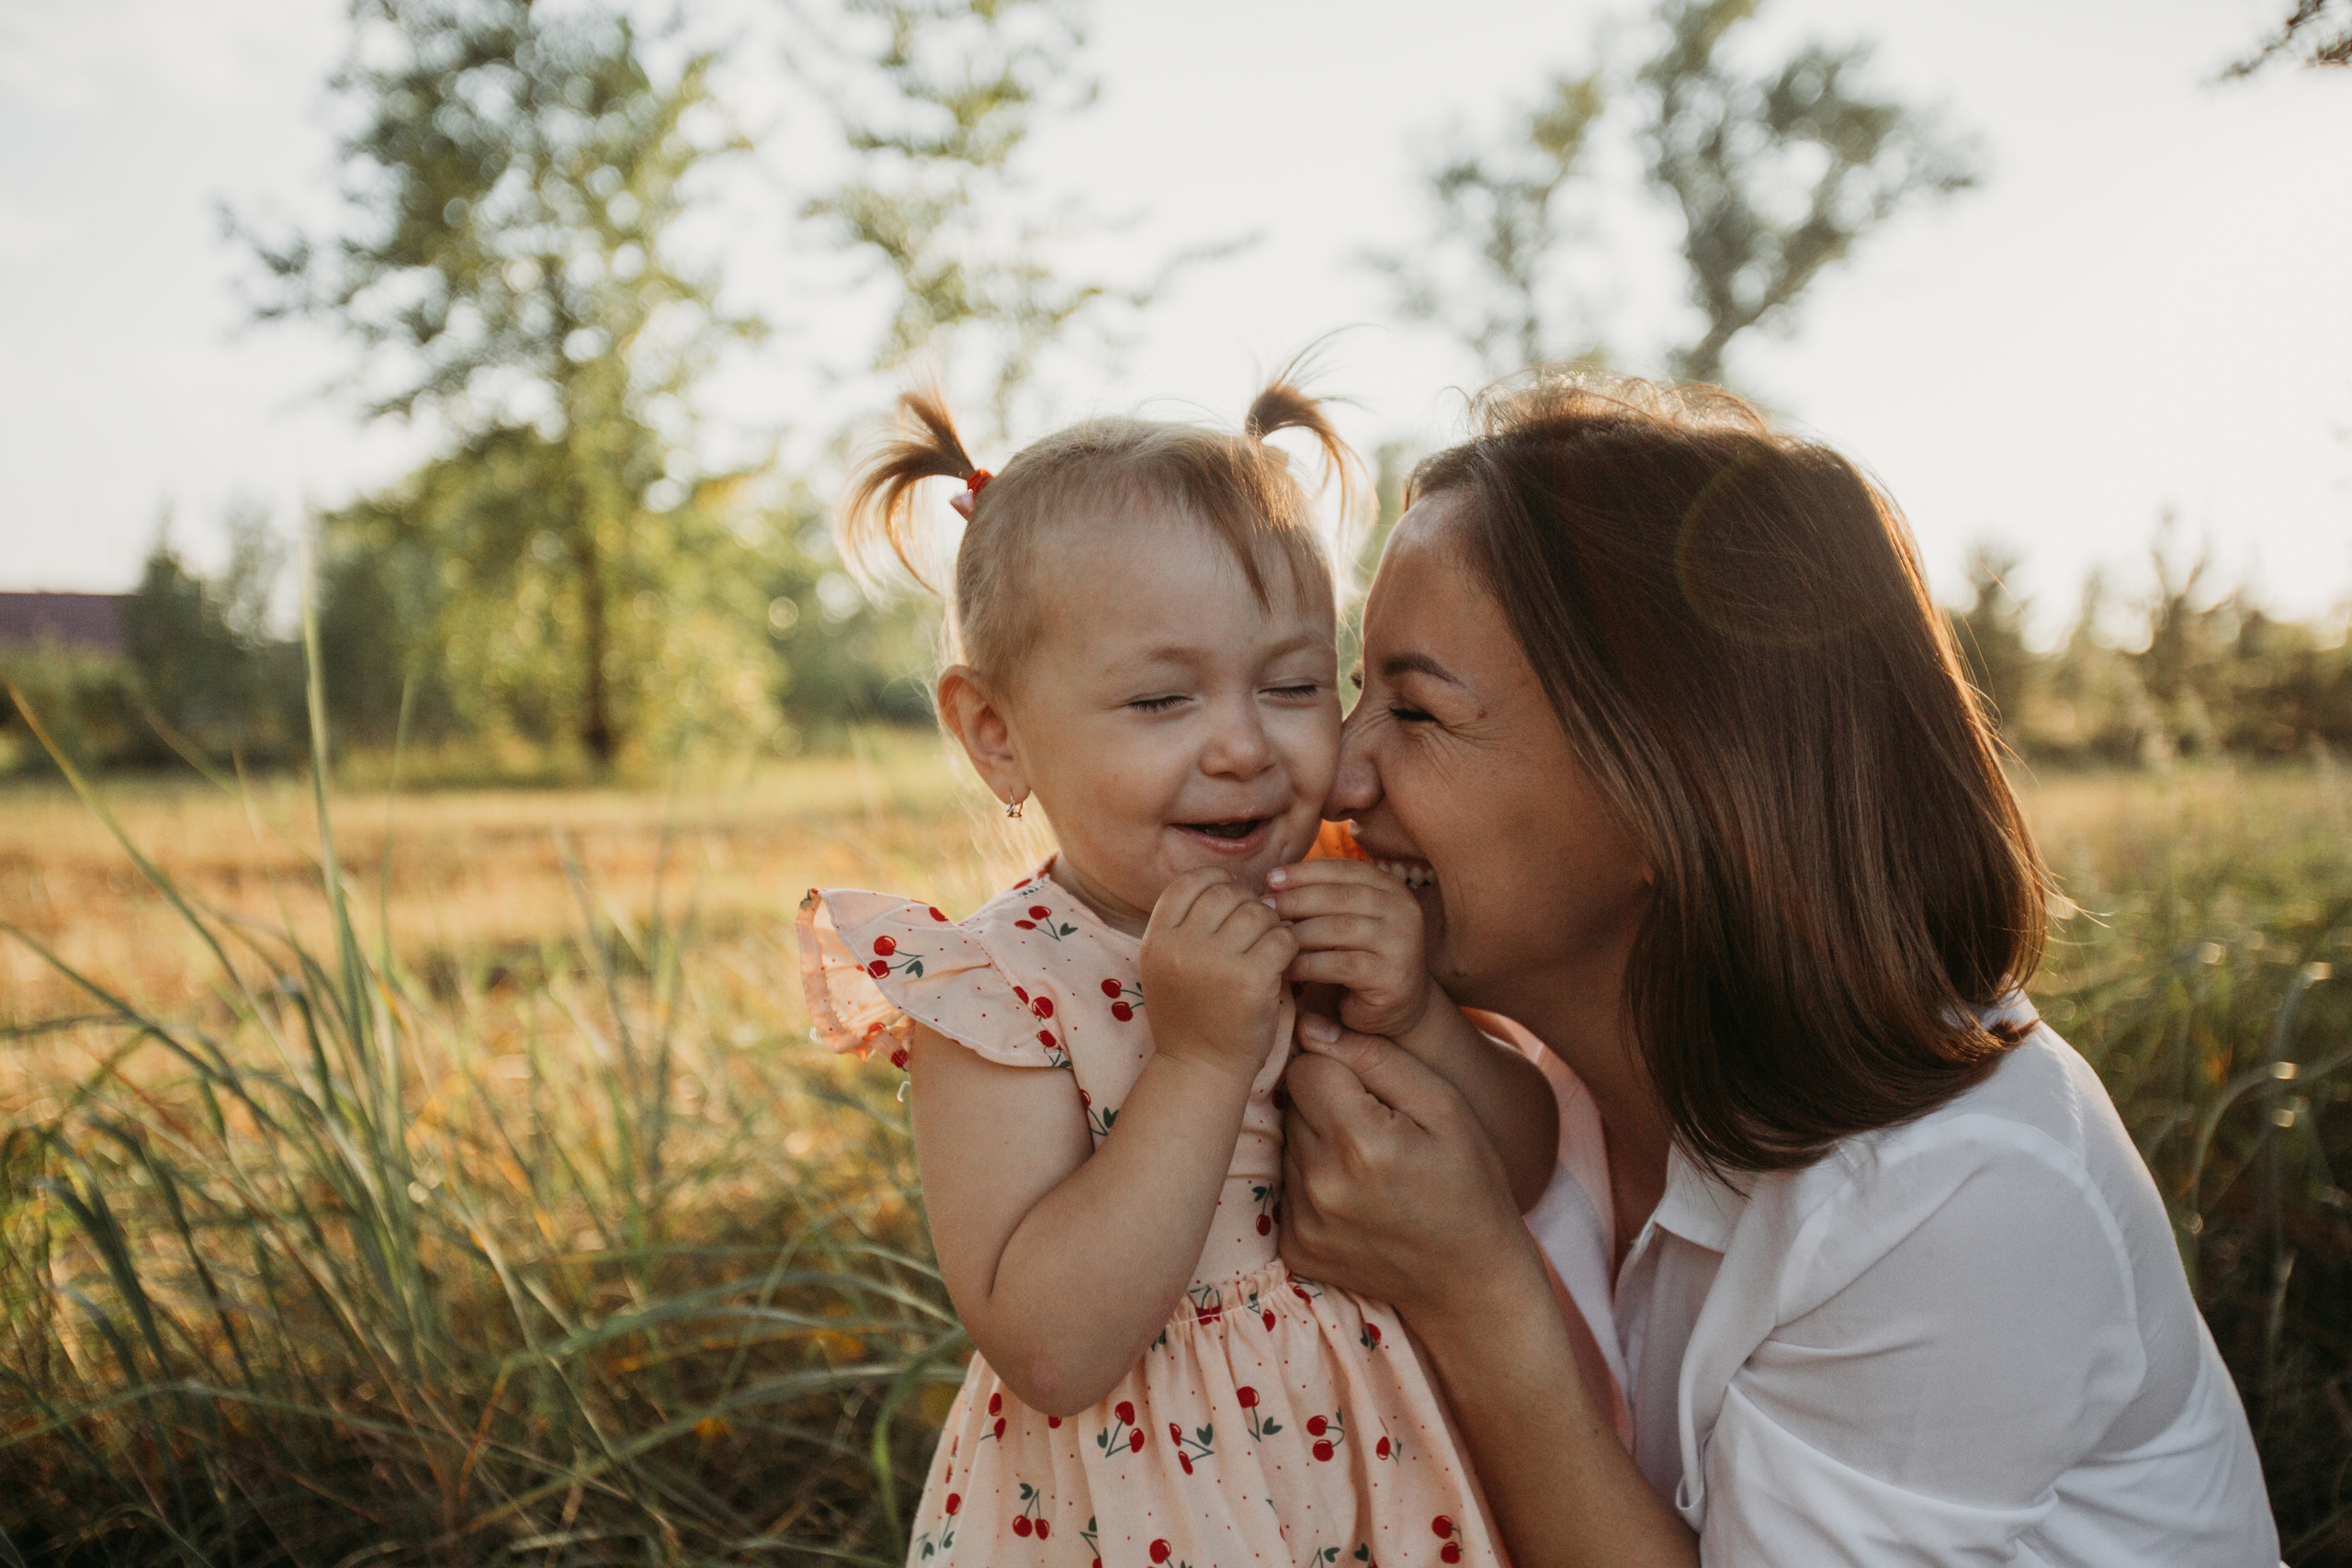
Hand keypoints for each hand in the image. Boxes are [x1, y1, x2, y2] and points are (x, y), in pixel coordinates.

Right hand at [1140, 868, 1299, 1083]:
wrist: (1200, 1068)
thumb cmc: (1189, 1015)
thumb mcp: (1165, 966)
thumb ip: (1183, 925)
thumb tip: (1225, 880)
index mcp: (1157, 939)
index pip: (1189, 882)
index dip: (1216, 880)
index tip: (1232, 896)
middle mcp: (1181, 946)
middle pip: (1227, 893)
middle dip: (1248, 904)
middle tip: (1255, 929)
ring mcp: (1216, 962)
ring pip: (1258, 913)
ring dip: (1270, 926)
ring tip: (1268, 946)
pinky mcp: (1250, 980)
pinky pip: (1282, 939)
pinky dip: (1289, 946)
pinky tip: (1282, 961)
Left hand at [1266, 859, 1432, 1038]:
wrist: (1399, 1004)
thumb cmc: (1362, 956)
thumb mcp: (1349, 919)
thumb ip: (1325, 899)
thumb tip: (1274, 882)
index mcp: (1392, 889)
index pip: (1344, 870)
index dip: (1305, 872)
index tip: (1271, 879)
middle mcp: (1403, 911)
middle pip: (1340, 896)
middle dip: (1296, 900)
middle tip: (1264, 909)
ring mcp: (1401, 943)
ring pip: (1338, 929)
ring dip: (1298, 933)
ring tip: (1270, 939)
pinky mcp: (1391, 975)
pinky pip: (1339, 965)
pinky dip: (1308, 965)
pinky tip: (1286, 969)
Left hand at [1280, 1015, 1542, 1324]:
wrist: (1471, 1280)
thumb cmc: (1469, 1181)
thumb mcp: (1444, 1105)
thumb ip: (1375, 1056)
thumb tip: (1309, 1026)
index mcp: (1359, 1141)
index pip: (1304, 1065)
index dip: (1337, 1066)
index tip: (1371, 1091)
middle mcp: (1320, 1183)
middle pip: (1290, 1103)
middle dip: (1325, 1104)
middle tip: (1375, 1129)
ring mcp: (1303, 1222)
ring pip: (1287, 1143)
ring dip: (1318, 1142)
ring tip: (1368, 1165)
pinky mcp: (1295, 1247)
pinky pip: (1286, 1186)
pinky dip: (1313, 1183)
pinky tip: (1355, 1198)